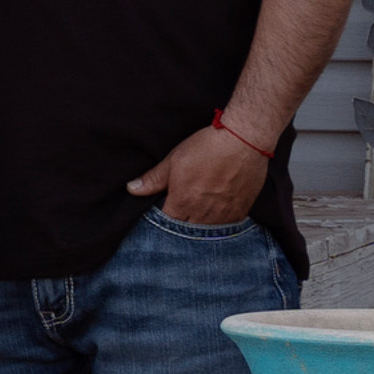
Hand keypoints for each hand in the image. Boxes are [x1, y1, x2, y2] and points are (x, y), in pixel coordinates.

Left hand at [128, 119, 269, 225]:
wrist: (242, 141)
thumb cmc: (207, 147)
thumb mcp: (174, 160)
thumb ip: (153, 179)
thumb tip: (131, 189)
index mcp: (183, 203)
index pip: (168, 224)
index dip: (164, 221)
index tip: (165, 213)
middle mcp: (203, 214)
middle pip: (188, 232)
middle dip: (182, 226)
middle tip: (182, 213)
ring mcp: (224, 215)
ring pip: (208, 232)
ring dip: (201, 226)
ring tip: (198, 214)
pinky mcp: (240, 211)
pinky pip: (227, 227)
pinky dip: (220, 223)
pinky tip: (216, 213)